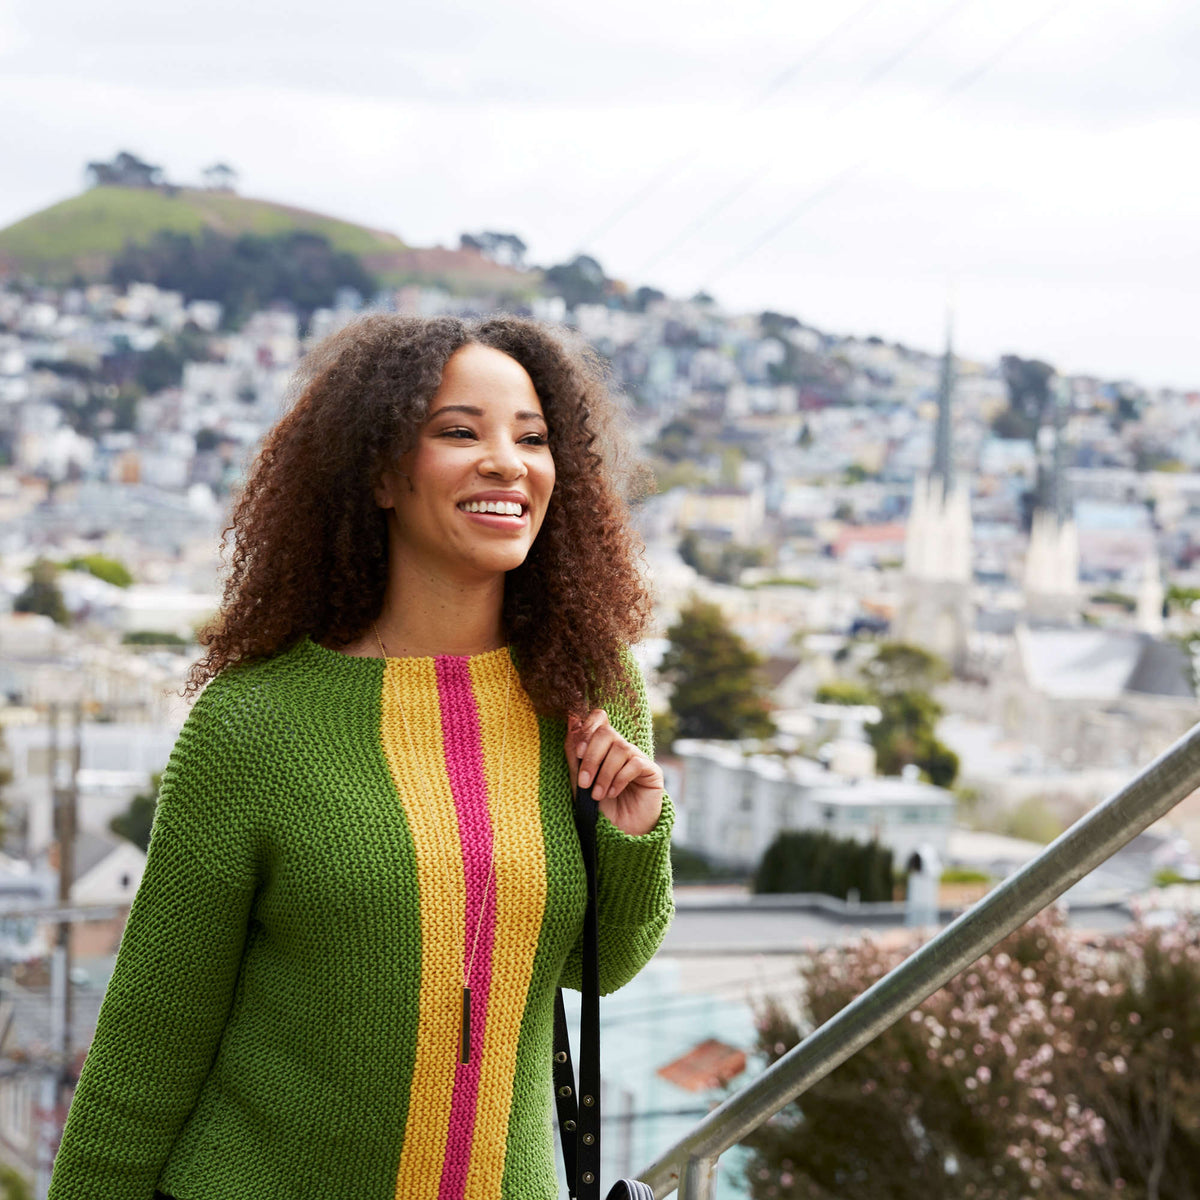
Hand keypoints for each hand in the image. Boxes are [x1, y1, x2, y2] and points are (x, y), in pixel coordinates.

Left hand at [566, 709, 663, 836]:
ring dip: (604, 774)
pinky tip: (613, 793)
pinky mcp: (652, 771)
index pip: (599, 719)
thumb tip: (570, 718)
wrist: (619, 834)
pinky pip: (635, 763)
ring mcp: (637, 758)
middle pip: (606, 732)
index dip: (587, 728)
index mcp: (603, 747)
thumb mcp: (580, 780)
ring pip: (620, 748)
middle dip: (592, 757)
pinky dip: (619, 778)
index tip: (578, 752)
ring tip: (598, 795)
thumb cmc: (598, 808)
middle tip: (584, 782)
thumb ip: (574, 752)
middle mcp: (621, 749)